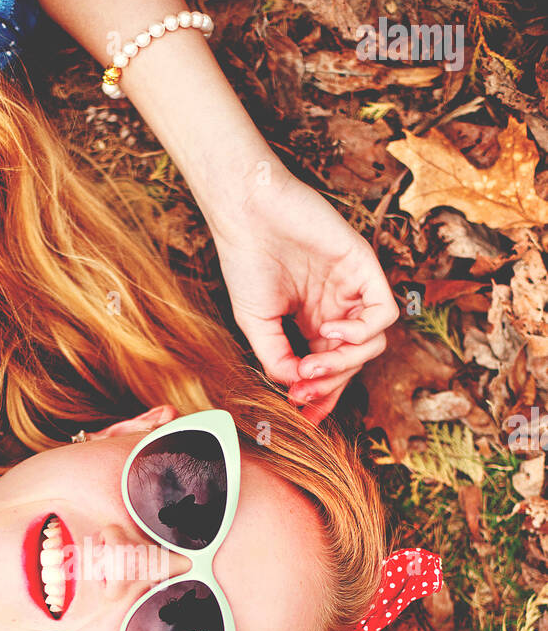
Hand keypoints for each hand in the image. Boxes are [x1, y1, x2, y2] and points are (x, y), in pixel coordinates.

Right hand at [207, 164, 397, 421]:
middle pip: (354, 362)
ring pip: (373, 344)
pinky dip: (362, 333)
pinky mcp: (364, 268)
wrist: (246, 214)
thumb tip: (296, 388)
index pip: (332, 367)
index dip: (324, 395)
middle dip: (331, 382)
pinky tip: (331, 332)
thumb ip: (277, 359)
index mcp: (313, 319)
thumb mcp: (257, 324)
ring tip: (313, 359)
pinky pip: (383, 313)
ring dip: (345, 362)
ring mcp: (352, 288)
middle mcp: (337, 306)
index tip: (307, 417)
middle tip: (304, 387)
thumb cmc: (246, 261)